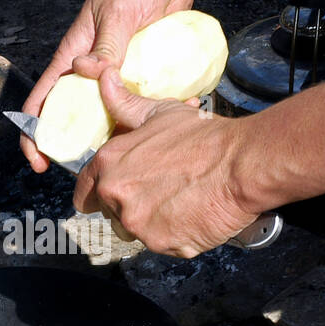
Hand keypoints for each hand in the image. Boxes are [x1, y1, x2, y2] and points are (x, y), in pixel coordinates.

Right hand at [20, 0, 194, 170]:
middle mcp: (92, 71)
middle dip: (80, 147)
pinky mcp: (143, 74)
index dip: (35, 132)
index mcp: (74, 56)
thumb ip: (106, 44)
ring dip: (122, 136)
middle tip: (94, 172)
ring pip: (112, 116)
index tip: (38, 160)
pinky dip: (153, 115)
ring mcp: (118, 75)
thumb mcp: (118, 12)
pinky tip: (170, 124)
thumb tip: (85, 72)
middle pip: (77, 118)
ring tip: (136, 155)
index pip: (44, 99)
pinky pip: (143, 101)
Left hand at [73, 69, 260, 257]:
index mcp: (109, 164)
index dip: (96, 193)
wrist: (241, 164)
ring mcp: (138, 223)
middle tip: (159, 193)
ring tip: (177, 203)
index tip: (110, 194)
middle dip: (128, 206)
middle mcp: (116, 196)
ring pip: (134, 231)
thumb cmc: (203, 137)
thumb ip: (124, 104)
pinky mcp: (161, 244)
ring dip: (149, 223)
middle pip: (109, 214)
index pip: (83, 192)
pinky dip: (175, 235)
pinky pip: (161, 245)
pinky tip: (191, 215)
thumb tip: (104, 80)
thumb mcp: (159, 113)